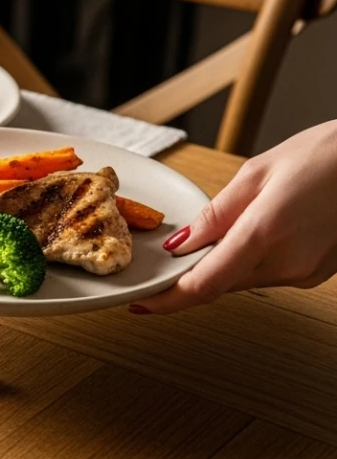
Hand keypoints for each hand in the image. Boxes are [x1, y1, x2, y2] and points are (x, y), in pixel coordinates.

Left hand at [130, 120, 336, 313]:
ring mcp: (306, 273)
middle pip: (220, 284)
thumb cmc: (326, 156)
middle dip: (190, 276)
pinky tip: (253, 235)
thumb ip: (214, 215)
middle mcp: (287, 263)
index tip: (140, 302)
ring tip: (218, 235)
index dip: (167, 299)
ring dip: (221, 267)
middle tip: (167, 262)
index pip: (204, 284)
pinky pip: (268, 275)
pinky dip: (249, 261)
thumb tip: (181, 245)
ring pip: (243, 281)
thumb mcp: (256, 174)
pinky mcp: (317, 274)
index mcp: (264, 234)